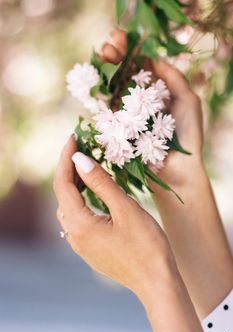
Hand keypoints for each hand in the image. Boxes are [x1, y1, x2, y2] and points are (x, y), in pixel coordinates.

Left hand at [53, 135, 173, 298]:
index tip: (73, 137)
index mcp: (79, 224)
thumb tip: (79, 159)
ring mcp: (80, 245)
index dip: (66, 158)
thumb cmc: (146, 244)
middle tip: (82, 147)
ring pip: (69, 207)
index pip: (63, 184)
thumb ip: (100, 182)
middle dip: (69, 169)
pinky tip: (92, 193)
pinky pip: (77, 219)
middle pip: (63, 195)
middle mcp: (73, 236)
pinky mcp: (90, 249)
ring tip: (86, 166)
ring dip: (74, 185)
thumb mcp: (125, 208)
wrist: (157, 282)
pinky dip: (81, 201)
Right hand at [100, 30, 203, 186]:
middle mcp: (139, 100)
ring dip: (105, 68)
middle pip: (123, 73)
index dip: (130, 51)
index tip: (121, 38)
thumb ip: (172, 77)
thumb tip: (151, 57)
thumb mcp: (187, 100)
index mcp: (156, 92)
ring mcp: (126, 113)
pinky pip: (105, 106)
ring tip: (102, 53)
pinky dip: (99, 89)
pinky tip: (96, 75)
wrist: (176, 168)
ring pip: (112, 86)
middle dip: (115, 56)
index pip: (140, 66)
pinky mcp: (116, 127)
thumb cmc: (187, 135)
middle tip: (108, 44)